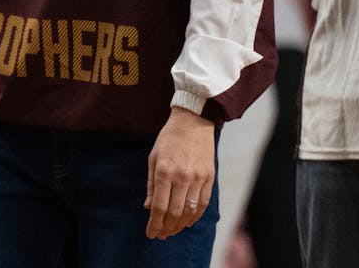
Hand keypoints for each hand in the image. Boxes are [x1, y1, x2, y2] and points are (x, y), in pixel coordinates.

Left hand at [144, 106, 213, 238]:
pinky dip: (195, 216)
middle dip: (166, 228)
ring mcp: (198, 178)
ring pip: (189, 211)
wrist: (192, 123)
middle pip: (174, 212)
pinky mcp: (209, 178)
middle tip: (161, 235)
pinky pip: (203, 204)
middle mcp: (181, 177)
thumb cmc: (168, 140)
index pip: (159, 206)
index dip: (154, 223)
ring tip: (172, 231)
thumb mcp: (153, 159)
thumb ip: (151, 184)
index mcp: (164, 172)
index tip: (150, 234)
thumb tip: (149, 207)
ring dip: (180, 225)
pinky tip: (187, 222)